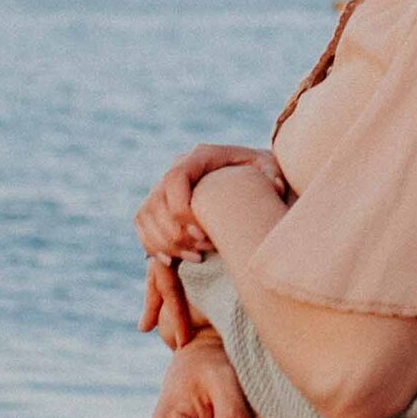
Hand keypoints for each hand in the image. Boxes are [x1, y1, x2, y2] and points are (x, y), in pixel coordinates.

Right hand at [136, 142, 289, 342]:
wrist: (250, 175)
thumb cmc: (261, 174)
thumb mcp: (270, 169)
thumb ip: (272, 174)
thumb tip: (273, 187)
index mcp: (200, 156)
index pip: (175, 179)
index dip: (182, 210)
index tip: (203, 234)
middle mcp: (177, 168)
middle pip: (157, 202)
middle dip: (177, 233)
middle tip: (205, 251)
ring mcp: (165, 186)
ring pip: (146, 216)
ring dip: (166, 243)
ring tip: (197, 257)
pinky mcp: (160, 205)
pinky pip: (142, 226)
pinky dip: (153, 245)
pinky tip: (173, 260)